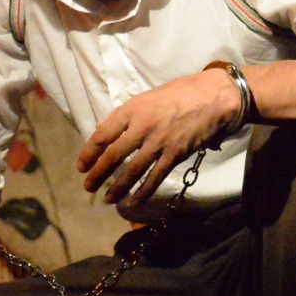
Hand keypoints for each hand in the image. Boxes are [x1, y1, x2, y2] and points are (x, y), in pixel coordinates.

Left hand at [77, 69, 237, 209]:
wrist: (213, 98)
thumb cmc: (179, 93)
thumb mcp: (146, 97)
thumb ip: (123, 115)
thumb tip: (101, 129)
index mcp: (132, 110)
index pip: (103, 135)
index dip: (89, 153)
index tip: (82, 166)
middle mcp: (142, 127)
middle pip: (113, 156)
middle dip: (98, 174)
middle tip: (88, 186)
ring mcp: (158, 143)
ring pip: (131, 171)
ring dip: (117, 188)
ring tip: (107, 198)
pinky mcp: (174, 155)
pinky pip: (154, 178)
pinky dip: (142, 193)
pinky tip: (132, 203)